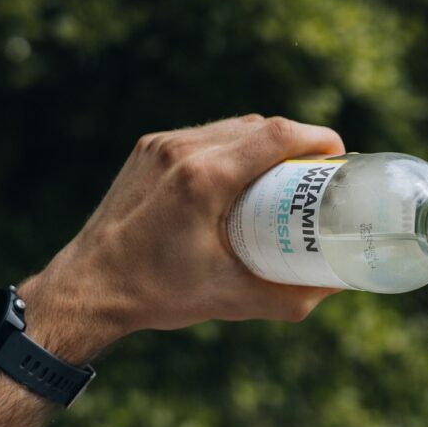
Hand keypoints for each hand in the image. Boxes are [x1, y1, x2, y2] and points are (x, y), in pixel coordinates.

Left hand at [21, 115, 345, 356]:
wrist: (89, 288)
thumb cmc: (157, 293)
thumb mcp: (232, 299)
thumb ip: (290, 297)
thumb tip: (337, 287)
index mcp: (203, 178)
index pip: (275, 134)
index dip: (317, 138)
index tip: (339, 155)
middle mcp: (181, 151)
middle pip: (257, 127)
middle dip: (295, 143)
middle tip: (316, 174)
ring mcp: (160, 147)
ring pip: (229, 127)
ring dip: (262, 143)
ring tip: (282, 176)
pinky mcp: (146, 151)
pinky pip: (202, 137)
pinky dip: (230, 149)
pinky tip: (240, 177)